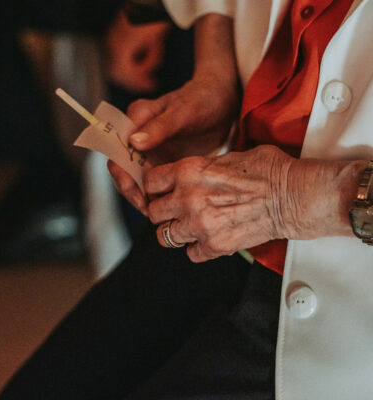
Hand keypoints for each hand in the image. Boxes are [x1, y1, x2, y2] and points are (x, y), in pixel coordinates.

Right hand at [108, 14, 238, 214]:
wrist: (221, 101)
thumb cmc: (202, 100)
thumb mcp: (184, 113)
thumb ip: (159, 128)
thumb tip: (133, 142)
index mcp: (135, 118)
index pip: (116, 151)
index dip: (123, 176)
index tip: (138, 194)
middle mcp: (135, 135)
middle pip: (122, 169)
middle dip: (132, 192)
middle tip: (149, 210)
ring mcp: (146, 149)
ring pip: (135, 179)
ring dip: (142, 197)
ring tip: (158, 213)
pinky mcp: (158, 159)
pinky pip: (151, 181)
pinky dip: (155, 195)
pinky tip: (167, 206)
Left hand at [145, 145, 364, 261]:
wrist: (295, 196)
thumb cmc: (269, 171)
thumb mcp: (229, 156)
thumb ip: (202, 168)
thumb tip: (192, 173)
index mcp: (189, 171)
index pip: (150, 182)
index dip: (154, 187)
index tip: (159, 190)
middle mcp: (189, 198)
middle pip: (152, 212)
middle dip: (162, 211)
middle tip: (173, 210)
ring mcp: (200, 225)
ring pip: (164, 236)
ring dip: (176, 232)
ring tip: (190, 227)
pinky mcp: (214, 246)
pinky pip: (190, 254)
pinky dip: (197, 249)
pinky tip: (208, 239)